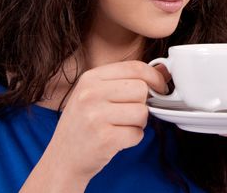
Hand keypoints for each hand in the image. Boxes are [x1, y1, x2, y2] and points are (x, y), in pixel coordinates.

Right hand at [49, 61, 166, 183]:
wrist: (63, 159)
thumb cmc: (83, 125)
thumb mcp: (95, 94)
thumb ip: (126, 80)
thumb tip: (164, 70)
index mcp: (90, 78)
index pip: (134, 67)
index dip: (154, 77)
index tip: (159, 87)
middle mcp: (91, 94)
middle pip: (141, 89)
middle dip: (143, 103)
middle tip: (130, 113)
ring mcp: (96, 116)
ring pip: (142, 112)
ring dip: (138, 123)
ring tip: (120, 127)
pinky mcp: (104, 138)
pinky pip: (137, 134)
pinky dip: (133, 139)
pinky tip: (117, 139)